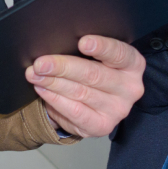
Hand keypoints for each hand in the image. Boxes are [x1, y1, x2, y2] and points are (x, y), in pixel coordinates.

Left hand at [26, 36, 144, 137]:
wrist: (95, 104)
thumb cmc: (95, 72)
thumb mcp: (97, 58)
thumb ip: (85, 50)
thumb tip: (57, 44)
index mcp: (133, 65)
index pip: (120, 53)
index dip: (102, 47)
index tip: (82, 42)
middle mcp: (130, 88)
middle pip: (94, 74)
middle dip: (63, 67)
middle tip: (40, 63)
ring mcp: (118, 109)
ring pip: (80, 92)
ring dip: (53, 83)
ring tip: (34, 75)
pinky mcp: (103, 126)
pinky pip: (75, 111)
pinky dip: (55, 99)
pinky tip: (43, 90)